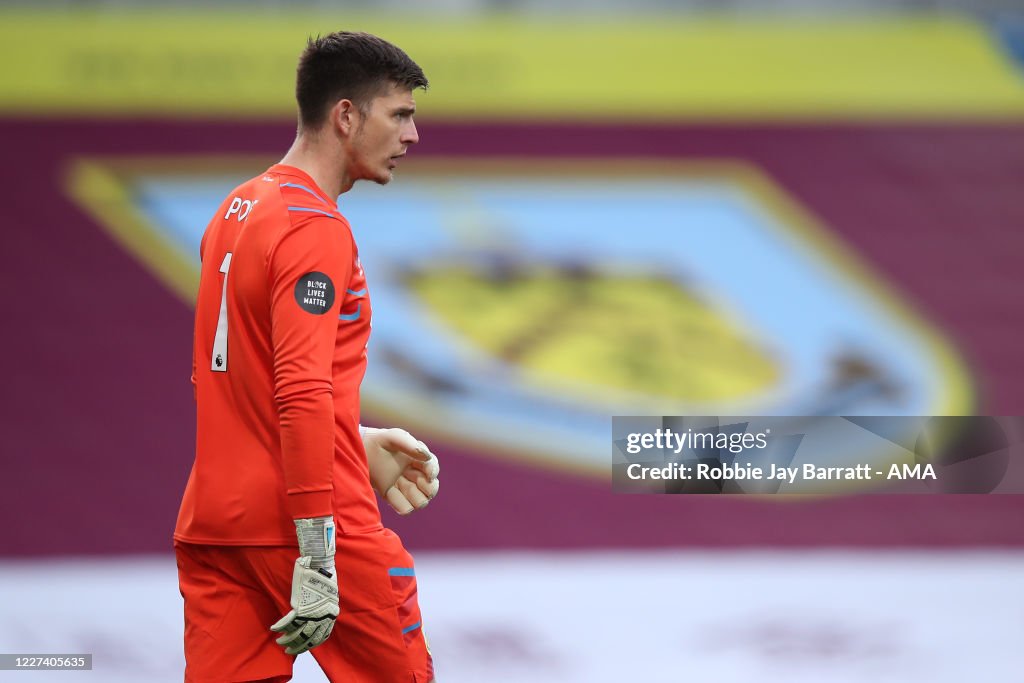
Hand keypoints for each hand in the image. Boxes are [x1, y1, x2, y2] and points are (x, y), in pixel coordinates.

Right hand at [270, 517, 338, 654]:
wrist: (320, 563)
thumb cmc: (324, 575)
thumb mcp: (329, 593)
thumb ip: (323, 604)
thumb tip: (319, 609)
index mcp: (331, 612)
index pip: (323, 635)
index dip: (313, 643)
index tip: (306, 648)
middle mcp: (322, 615)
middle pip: (309, 638)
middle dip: (298, 647)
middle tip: (290, 651)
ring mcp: (310, 612)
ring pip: (297, 633)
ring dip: (287, 640)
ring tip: (280, 643)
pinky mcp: (299, 606)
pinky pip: (287, 622)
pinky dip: (279, 626)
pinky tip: (274, 629)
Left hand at [363, 427, 439, 514]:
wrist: (355, 450)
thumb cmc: (376, 441)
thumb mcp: (393, 437)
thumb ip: (410, 444)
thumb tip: (427, 457)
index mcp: (415, 458)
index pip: (432, 467)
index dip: (433, 471)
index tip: (429, 474)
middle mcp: (411, 473)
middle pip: (430, 488)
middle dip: (430, 489)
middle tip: (423, 485)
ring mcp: (400, 485)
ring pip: (419, 500)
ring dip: (419, 500)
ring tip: (410, 493)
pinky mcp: (388, 494)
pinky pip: (403, 507)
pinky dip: (404, 507)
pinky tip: (396, 498)